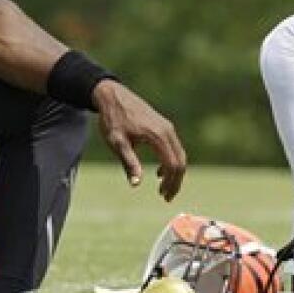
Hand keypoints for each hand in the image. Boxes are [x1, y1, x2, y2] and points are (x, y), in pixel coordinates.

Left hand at [92, 79, 185, 199]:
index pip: (173, 164)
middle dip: (176, 181)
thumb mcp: (117, 142)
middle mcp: (167, 130)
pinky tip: (159, 172)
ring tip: (163, 188)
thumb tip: (136, 183)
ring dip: (175, 173)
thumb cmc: (113, 119)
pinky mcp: (164, 125)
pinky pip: (174, 147)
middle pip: (181, 161)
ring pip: (179, 154)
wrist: (113, 95)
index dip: (171, 183)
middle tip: (166, 197)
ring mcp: (167, 127)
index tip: (163, 196)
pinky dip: (172, 162)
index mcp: (157, 136)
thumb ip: (129, 162)